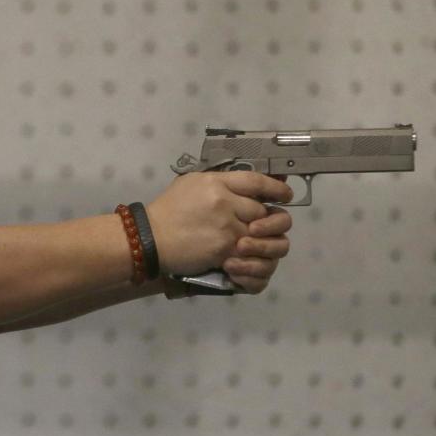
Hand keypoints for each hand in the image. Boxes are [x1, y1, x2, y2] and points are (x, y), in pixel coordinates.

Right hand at [146, 171, 293, 276]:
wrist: (150, 238)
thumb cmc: (167, 209)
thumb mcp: (190, 184)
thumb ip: (217, 182)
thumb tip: (241, 185)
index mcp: (216, 182)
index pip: (257, 181)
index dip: (276, 188)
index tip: (285, 194)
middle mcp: (225, 202)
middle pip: (262, 210)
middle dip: (265, 218)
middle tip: (262, 223)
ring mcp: (227, 227)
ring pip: (260, 233)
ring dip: (259, 238)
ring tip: (250, 240)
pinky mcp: (224, 249)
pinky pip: (248, 252)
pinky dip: (249, 255)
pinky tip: (243, 254)